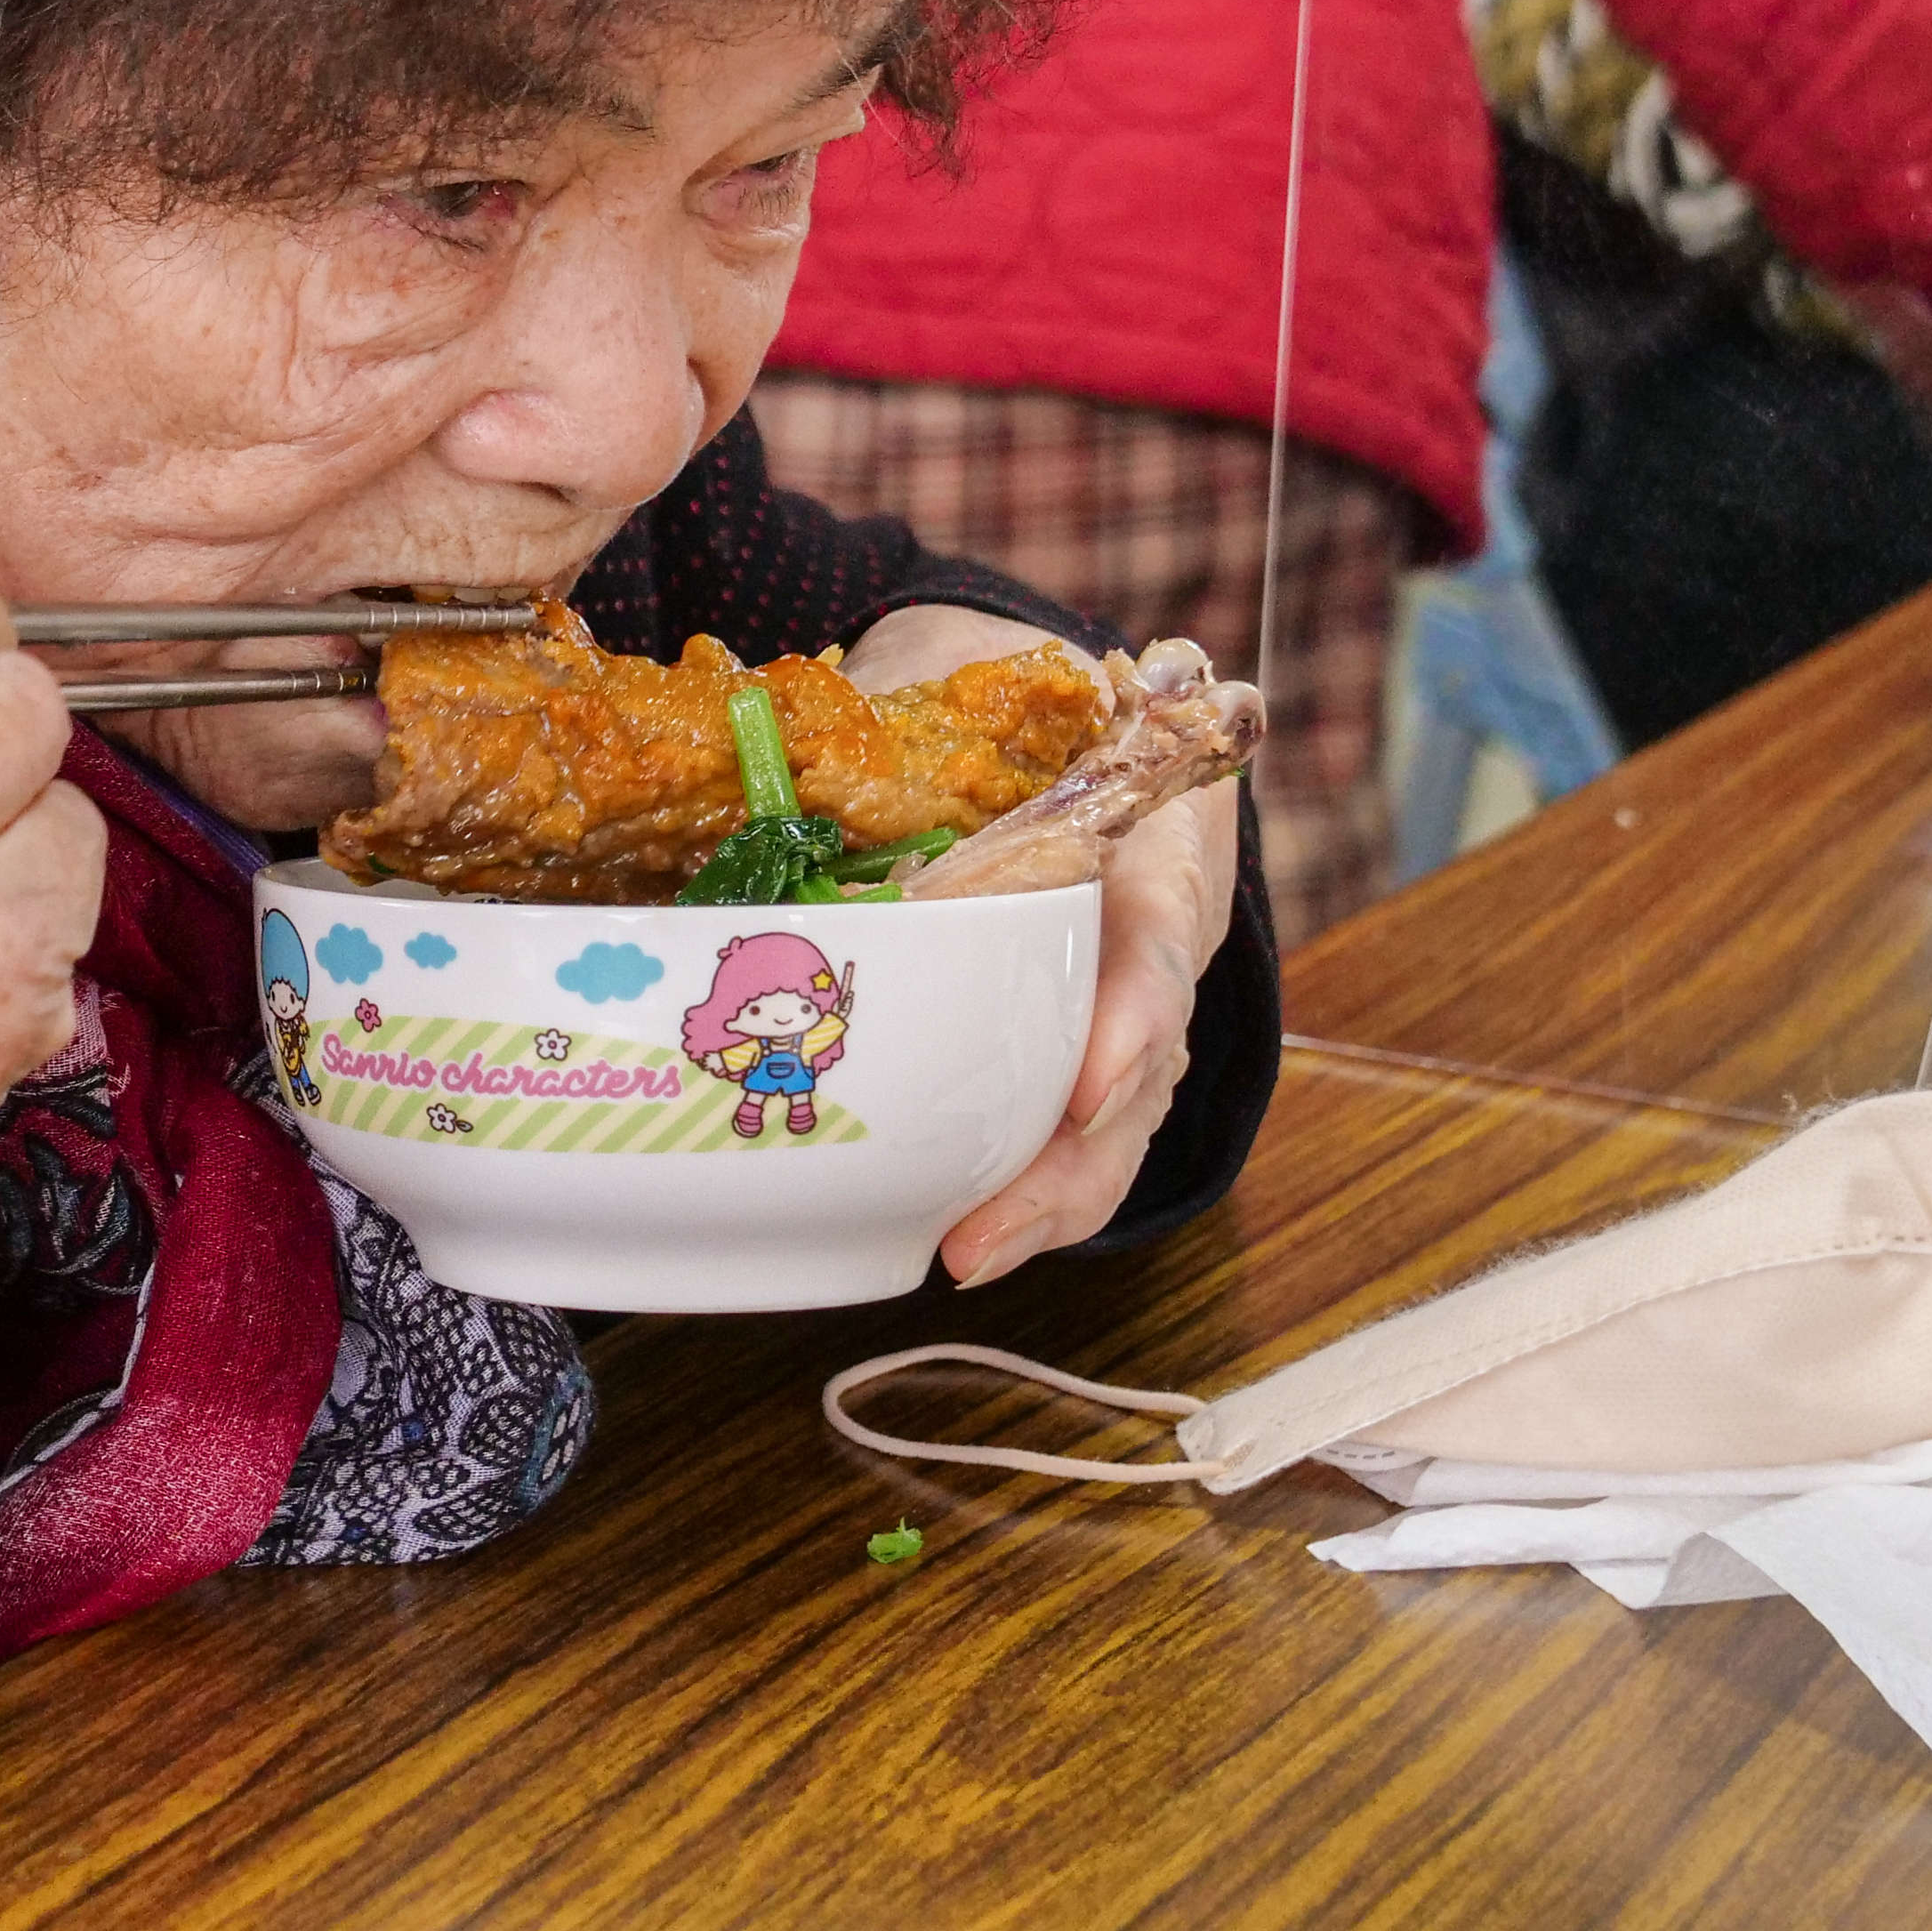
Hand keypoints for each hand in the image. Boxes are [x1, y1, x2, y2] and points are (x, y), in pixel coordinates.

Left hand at [839, 605, 1243, 1289]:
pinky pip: (1065, 1131)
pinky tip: (949, 1239)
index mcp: (1153, 840)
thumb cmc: (1017, 696)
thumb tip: (773, 746)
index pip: (1158, 936)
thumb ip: (911, 697)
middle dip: (1068, 1165)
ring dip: (1041, 1203)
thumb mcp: (978, 673)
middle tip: (981, 1233)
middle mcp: (1155, 940)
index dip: (1133, 1016)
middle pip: (1142, 1072)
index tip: (1089, 1085)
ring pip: (1112, 1125)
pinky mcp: (1079, 1045)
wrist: (1071, 712)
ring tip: (965, 1257)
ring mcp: (1127, 1005)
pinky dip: (1016, 1189)